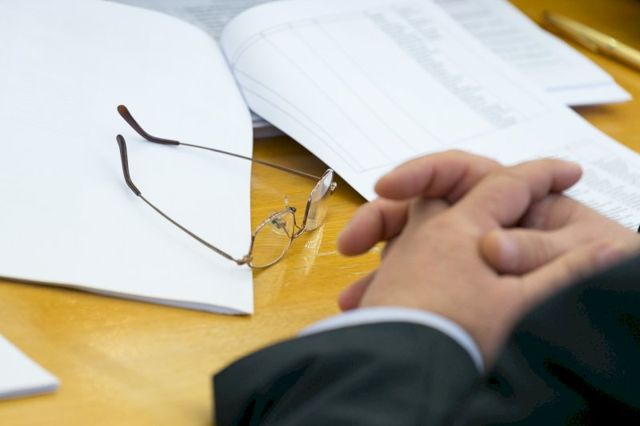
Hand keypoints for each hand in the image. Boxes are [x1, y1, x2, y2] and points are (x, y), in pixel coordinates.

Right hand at [341, 159, 625, 364]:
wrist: (604, 316)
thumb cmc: (601, 265)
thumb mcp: (575, 255)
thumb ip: (535, 251)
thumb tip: (493, 247)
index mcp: (510, 198)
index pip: (459, 172)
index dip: (420, 173)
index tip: (387, 186)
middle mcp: (481, 220)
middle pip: (421, 207)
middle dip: (383, 221)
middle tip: (352, 241)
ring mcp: (465, 252)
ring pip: (411, 247)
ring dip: (379, 267)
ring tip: (353, 297)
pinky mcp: (455, 283)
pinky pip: (416, 280)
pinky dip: (392, 292)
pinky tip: (368, 308)